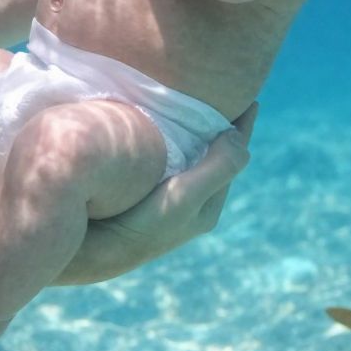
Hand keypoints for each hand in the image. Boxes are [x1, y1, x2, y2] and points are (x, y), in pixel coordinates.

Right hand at [63, 105, 256, 281]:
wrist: (99, 252)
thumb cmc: (144, 223)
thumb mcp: (186, 194)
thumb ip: (218, 167)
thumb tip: (240, 137)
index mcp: (208, 206)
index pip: (233, 158)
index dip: (242, 127)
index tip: (251, 98)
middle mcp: (192, 206)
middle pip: (215, 158)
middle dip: (220, 130)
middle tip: (225, 98)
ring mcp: (169, 203)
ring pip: (191, 161)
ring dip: (195, 136)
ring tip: (196, 110)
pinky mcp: (146, 199)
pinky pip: (170, 164)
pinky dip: (174, 145)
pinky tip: (163, 133)